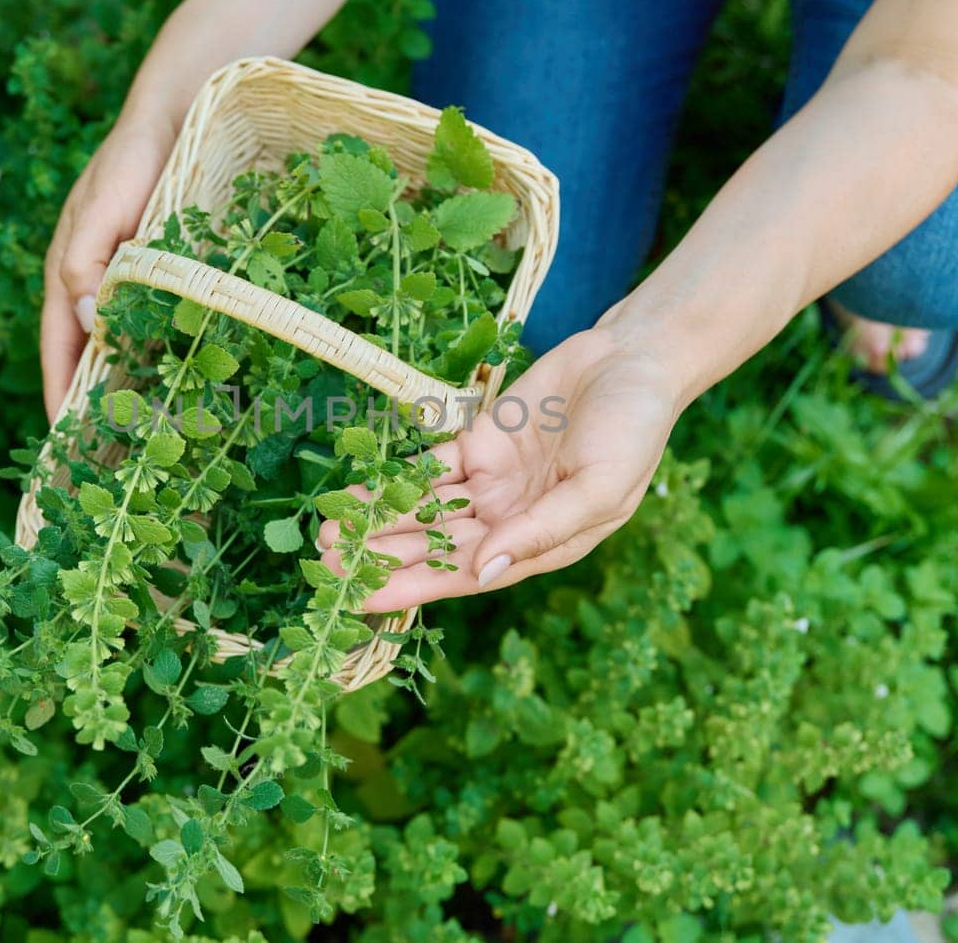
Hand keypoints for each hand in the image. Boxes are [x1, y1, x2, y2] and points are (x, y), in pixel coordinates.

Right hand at [40, 119, 176, 417]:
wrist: (178, 116)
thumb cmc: (133, 159)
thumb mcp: (101, 208)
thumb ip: (88, 261)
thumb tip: (86, 320)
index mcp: (69, 272)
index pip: (59, 348)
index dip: (60, 393)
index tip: (63, 443)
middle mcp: (94, 283)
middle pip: (87, 356)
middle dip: (91, 404)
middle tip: (104, 460)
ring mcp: (127, 280)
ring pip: (120, 346)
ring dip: (125, 388)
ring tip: (140, 439)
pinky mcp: (160, 275)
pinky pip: (153, 328)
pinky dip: (154, 359)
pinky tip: (177, 386)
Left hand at [315, 326, 685, 611]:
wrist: (632, 359)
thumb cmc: (634, 429)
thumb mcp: (598, 487)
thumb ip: (541, 530)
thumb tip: (485, 570)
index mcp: (539, 542)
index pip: (466, 575)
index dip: (415, 588)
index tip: (364, 598)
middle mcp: (508, 520)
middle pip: (434, 547)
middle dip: (382, 557)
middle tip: (323, 567)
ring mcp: (491, 481)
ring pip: (424, 510)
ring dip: (378, 522)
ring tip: (326, 533)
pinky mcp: (479, 442)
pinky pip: (429, 467)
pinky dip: (393, 480)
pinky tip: (355, 491)